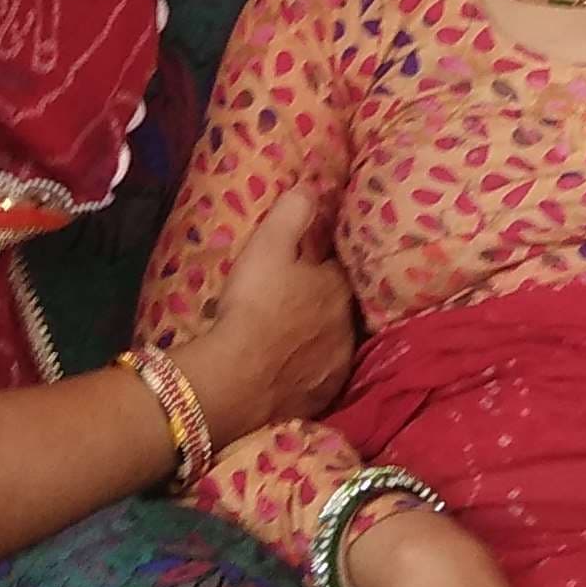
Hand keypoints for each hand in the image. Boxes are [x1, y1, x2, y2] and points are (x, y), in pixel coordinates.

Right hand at [181, 191, 355, 438]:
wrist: (237, 378)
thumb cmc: (254, 304)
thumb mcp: (268, 245)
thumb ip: (292, 213)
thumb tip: (312, 187)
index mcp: (338, 289)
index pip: (338, 269)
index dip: (319, 266)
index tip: (301, 266)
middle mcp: (347, 329)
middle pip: (336, 308)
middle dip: (318, 304)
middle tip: (288, 302)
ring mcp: (336, 367)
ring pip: (329, 344)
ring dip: (313, 339)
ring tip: (283, 337)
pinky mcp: (320, 399)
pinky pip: (315, 379)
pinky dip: (303, 373)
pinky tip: (282, 371)